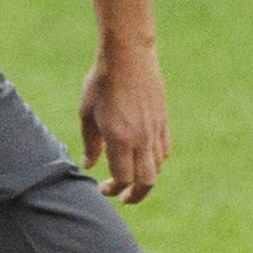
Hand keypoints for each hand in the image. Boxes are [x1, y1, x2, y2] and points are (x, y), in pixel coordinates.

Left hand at [78, 46, 168, 204]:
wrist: (129, 55)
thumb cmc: (102, 82)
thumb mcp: (87, 113)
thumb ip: (90, 143)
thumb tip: (90, 165)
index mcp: (120, 139)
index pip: (123, 178)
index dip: (114, 189)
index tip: (103, 188)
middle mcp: (142, 139)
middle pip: (147, 181)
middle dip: (136, 194)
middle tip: (124, 197)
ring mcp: (156, 130)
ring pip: (158, 167)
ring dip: (145, 177)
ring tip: (132, 176)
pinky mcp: (163, 120)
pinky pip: (164, 149)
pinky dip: (156, 160)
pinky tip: (143, 156)